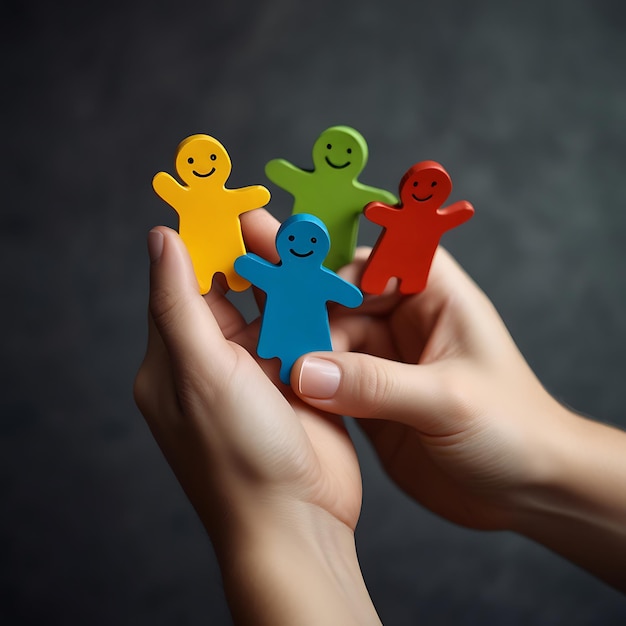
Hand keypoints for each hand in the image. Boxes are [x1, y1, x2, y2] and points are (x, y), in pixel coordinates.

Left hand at [133, 211, 379, 624]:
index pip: (183, 284)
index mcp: (176, 359)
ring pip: (272, 309)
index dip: (201, 242)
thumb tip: (161, 238)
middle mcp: (215, 362)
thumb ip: (179, 303)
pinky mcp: (299, 380)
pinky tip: (329, 285)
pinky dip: (314, 310)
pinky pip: (304, 332)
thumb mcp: (198, 372)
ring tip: (305, 242)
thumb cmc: (238, 455)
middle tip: (273, 216)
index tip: (223, 200)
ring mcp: (259, 372)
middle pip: (231, 292)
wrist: (297, 519)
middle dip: (250, 256)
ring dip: (288, 282)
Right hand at [293, 247, 568, 530]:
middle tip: (276, 343)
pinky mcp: (372, 402)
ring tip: (272, 369)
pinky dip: (307, 388)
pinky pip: (330, 384)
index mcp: (438, 299)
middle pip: (344, 303)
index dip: (340, 270)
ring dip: (303, 355)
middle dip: (310, 319)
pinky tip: (285, 393)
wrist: (529, 494)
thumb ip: (376, 384)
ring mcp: (387, 363)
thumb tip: (305, 371)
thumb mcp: (447, 400)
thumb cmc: (515, 431)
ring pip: (331, 344)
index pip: (381, 261)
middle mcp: (408, 324)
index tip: (301, 291)